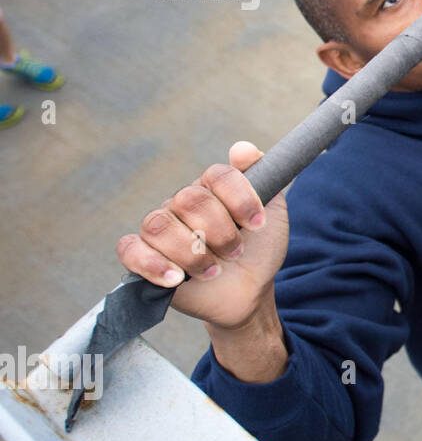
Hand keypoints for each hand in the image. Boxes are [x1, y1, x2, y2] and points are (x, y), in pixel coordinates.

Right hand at [116, 141, 289, 330]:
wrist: (250, 291)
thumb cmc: (259, 250)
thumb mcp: (273, 213)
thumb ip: (265, 177)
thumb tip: (243, 149)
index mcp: (212, 189)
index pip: (218, 175)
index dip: (240, 199)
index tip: (258, 224)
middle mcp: (182, 203)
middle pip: (190, 200)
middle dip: (220, 231)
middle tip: (236, 253)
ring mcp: (161, 230)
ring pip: (159, 224)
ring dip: (193, 252)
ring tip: (214, 270)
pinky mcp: (144, 258)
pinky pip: (130, 249)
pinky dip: (152, 263)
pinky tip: (176, 278)